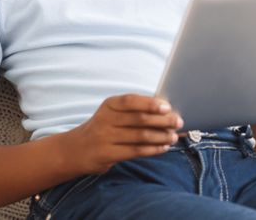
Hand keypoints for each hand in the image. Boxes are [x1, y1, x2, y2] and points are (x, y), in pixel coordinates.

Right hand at [59, 94, 182, 174]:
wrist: (76, 150)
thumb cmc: (104, 128)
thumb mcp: (113, 113)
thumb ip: (134, 110)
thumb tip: (166, 109)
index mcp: (109, 105)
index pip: (131, 101)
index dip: (150, 103)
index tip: (167, 107)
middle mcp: (105, 120)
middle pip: (139, 119)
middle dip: (162, 121)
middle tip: (178, 122)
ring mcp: (105, 138)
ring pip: (140, 136)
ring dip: (161, 136)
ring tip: (174, 136)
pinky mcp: (107, 154)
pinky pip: (135, 151)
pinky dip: (153, 149)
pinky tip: (163, 147)